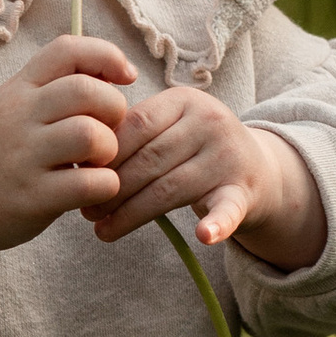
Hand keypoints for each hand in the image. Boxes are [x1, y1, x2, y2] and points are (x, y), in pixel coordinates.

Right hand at [0, 37, 133, 296]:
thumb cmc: (2, 152)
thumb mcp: (16, 107)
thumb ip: (57, 87)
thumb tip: (117, 70)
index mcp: (18, 89)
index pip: (67, 50)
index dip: (107, 56)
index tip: (124, 78)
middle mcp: (18, 117)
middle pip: (86, 91)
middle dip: (114, 109)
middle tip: (108, 130)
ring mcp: (23, 158)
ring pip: (90, 135)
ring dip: (109, 149)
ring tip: (98, 161)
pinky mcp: (33, 197)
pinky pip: (90, 184)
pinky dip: (106, 185)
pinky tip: (96, 188)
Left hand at [95, 85, 327, 266]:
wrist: (258, 166)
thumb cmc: (193, 147)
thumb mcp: (169, 126)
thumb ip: (131, 134)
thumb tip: (78, 158)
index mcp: (184, 100)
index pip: (135, 125)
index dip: (104, 154)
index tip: (78, 176)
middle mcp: (210, 123)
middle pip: (150, 159)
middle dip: (112, 189)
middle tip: (86, 212)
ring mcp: (229, 157)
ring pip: (171, 188)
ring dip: (132, 214)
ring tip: (104, 231)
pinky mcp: (245, 191)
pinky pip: (228, 208)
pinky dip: (217, 224)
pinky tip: (203, 236)